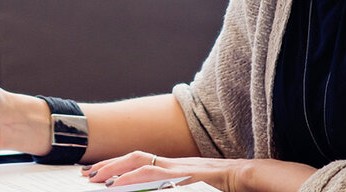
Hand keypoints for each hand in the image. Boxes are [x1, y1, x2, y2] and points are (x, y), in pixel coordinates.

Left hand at [81, 151, 316, 191]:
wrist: (256, 178)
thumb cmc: (232, 186)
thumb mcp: (198, 189)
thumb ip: (180, 189)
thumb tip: (163, 191)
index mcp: (178, 167)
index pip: (142, 161)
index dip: (119, 166)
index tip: (100, 174)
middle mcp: (176, 163)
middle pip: (135, 157)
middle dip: (109, 165)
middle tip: (88, 175)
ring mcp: (181, 167)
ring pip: (140, 162)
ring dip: (115, 170)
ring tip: (97, 179)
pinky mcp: (187, 174)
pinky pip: (155, 173)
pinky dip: (134, 178)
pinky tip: (119, 185)